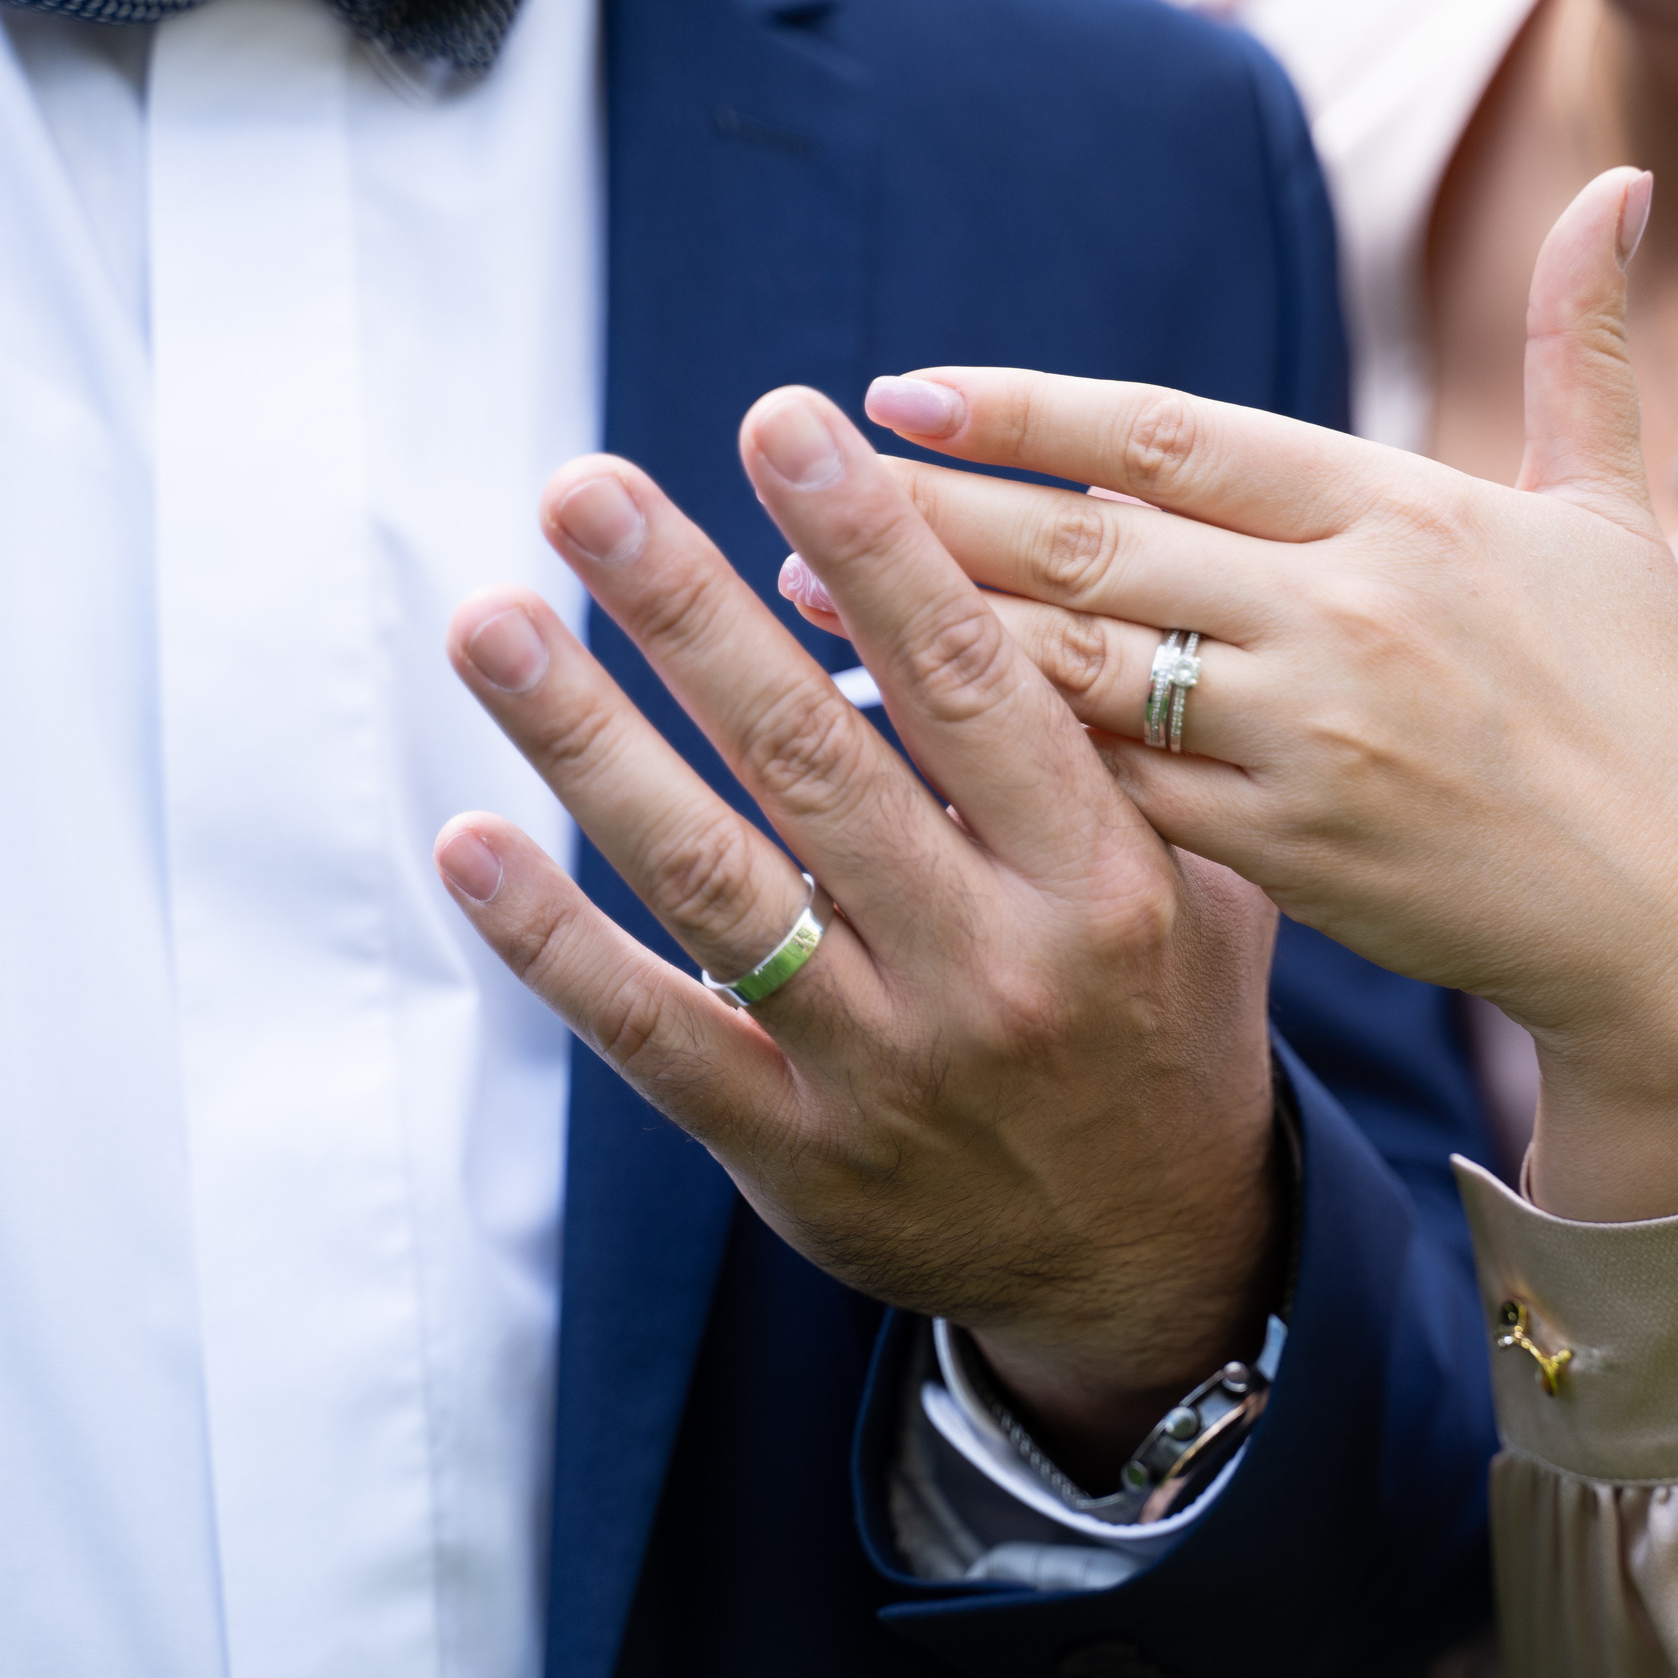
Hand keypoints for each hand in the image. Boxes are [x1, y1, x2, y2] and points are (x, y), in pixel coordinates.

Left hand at [435, 392, 1280, 1481]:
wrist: (1153, 1256)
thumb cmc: (1166, 1020)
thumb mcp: (1207, 878)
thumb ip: (1119, 743)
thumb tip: (1013, 559)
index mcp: (1099, 877)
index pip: (967, 681)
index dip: (869, 543)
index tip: (781, 421)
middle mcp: (990, 968)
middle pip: (812, 759)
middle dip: (689, 610)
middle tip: (584, 489)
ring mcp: (884, 1069)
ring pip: (714, 883)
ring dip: (589, 744)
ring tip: (490, 621)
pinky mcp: (795, 1154)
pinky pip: (657, 1037)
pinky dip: (553, 946)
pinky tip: (470, 844)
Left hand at [811, 169, 1677, 1222]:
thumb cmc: (1647, 706)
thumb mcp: (1616, 514)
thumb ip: (1582, 348)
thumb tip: (1619, 183)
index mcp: (1408, 509)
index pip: (1178, 435)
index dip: (1029, 409)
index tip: (906, 391)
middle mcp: (1349, 611)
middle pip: (1096, 542)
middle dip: (933, 513)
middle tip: (799, 482)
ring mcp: (1315, 736)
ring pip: (1083, 668)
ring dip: (932, 634)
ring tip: (804, 603)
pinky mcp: (1292, 852)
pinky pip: (1116, 798)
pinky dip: (1004, 773)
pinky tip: (903, 753)